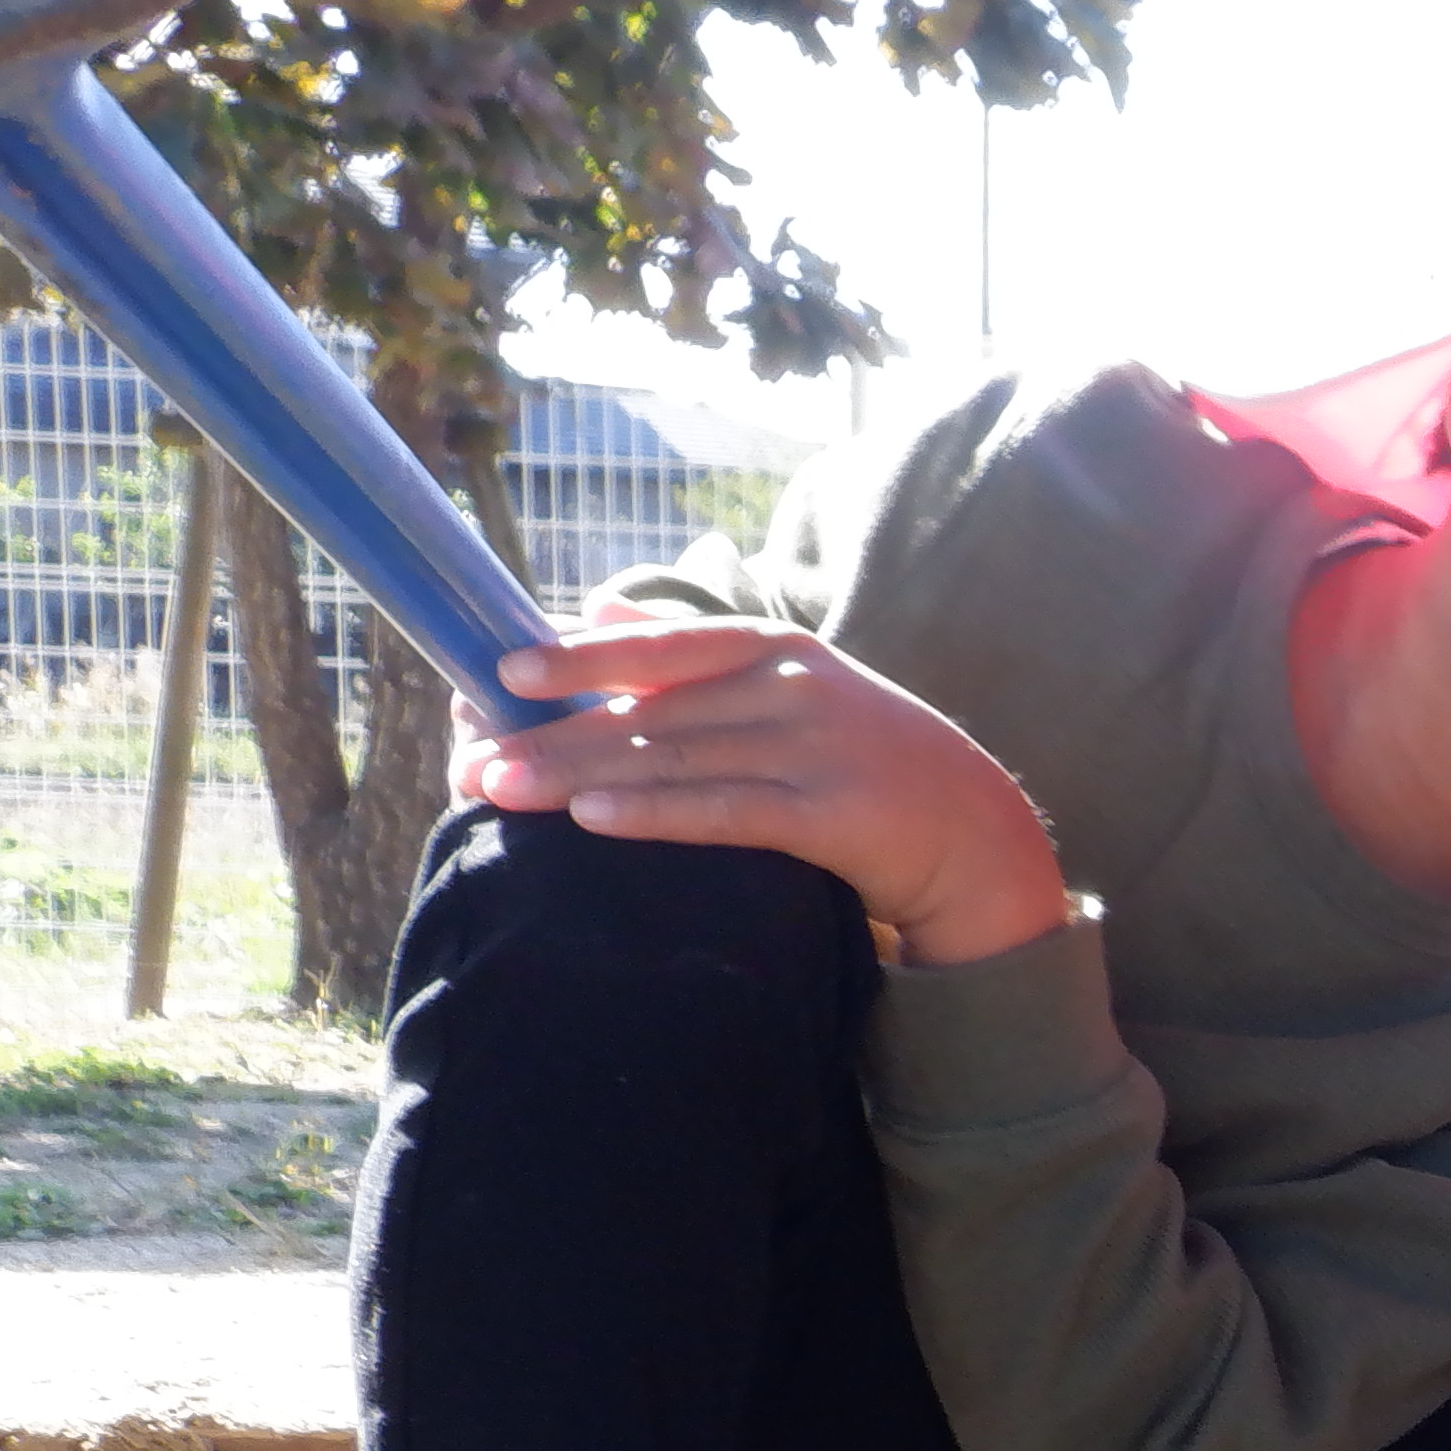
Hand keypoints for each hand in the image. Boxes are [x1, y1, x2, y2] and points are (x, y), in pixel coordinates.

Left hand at [454, 617, 1068, 966]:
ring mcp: (816, 748)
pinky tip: (595, 817)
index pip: (662, 647)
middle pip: (650, 710)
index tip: (500, 674)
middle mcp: (793, 688)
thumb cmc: (869, 765)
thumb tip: (601, 616)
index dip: (579, 657)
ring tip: (503, 792)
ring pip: (674, 757)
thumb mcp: (794, 693)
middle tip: (472, 760)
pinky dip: (654, 812)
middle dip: (554, 735)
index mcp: (777, 651)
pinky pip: (726, 811)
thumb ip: (703, 666)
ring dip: (579, 775)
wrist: (978, 834)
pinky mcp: (834, 813)